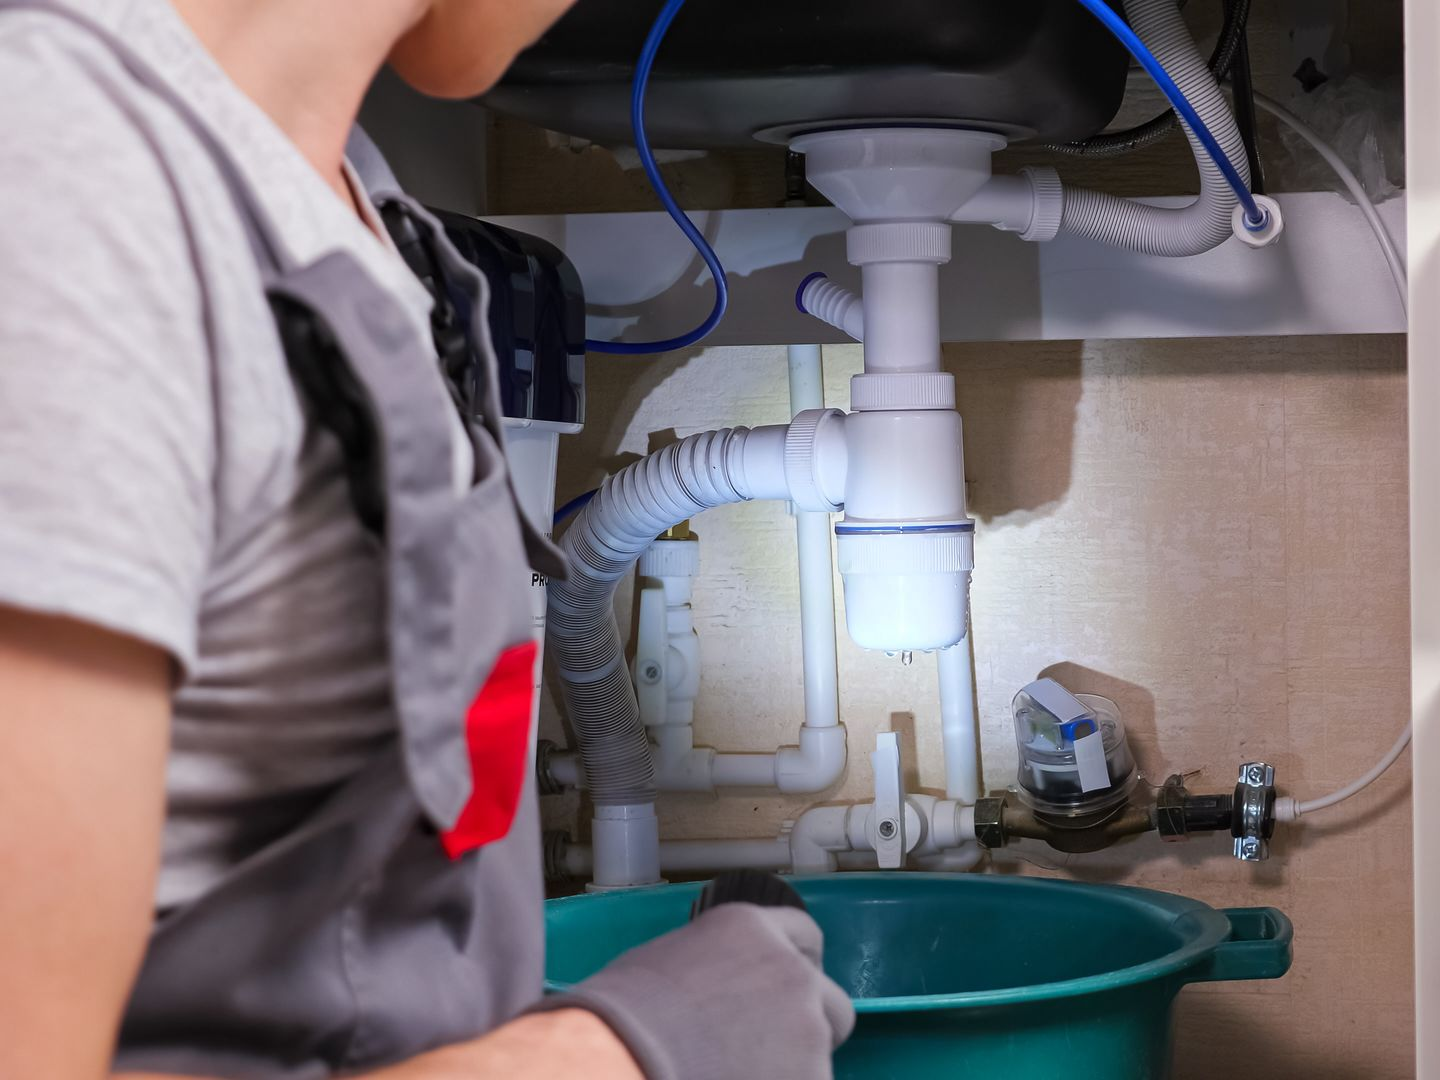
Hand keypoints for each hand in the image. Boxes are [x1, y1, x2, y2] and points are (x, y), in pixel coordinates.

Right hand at [542, 902, 854, 1079]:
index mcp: (753, 930)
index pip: (805, 936)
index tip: (784, 992)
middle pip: (830, 1003)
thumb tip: (713, 992)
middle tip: (769, 1051)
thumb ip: (714, 967)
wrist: (622, 1059)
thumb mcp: (667, 961)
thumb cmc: (624, 1013)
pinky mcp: (812, 1077)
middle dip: (809, 1027)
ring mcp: (807, 1029)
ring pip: (819, 1056)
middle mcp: (792, 971)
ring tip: (737, 1074)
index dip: (796, 966)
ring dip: (792, 1067)